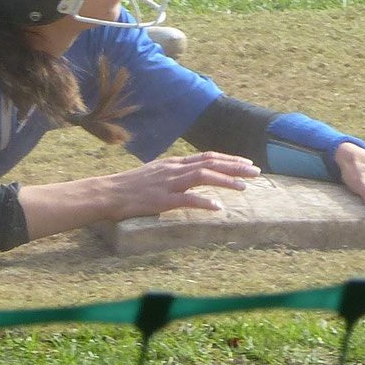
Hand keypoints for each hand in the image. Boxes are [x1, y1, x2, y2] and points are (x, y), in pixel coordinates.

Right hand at [105, 152, 262, 217]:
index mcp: (173, 163)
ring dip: (225, 181)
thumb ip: (173, 174)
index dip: (229, 159)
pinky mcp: (161, 200)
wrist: (107, 193)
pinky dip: (204, 202)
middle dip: (235, 166)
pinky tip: (217, 207)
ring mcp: (168, 183)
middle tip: (256, 171)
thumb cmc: (130, 187)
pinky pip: (186, 200)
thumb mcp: (155, 174)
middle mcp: (173, 169)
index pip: (206, 157)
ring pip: (202, 176)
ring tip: (244, 187)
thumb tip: (191, 177)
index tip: (247, 163)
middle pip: (210, 163)